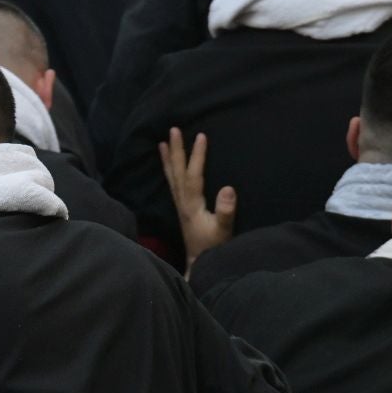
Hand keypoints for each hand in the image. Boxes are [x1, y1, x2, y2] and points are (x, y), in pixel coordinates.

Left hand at [160, 127, 236, 270]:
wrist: (200, 263)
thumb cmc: (214, 248)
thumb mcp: (224, 231)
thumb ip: (226, 211)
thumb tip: (229, 188)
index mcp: (192, 205)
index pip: (193, 175)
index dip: (197, 156)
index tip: (200, 136)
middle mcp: (183, 202)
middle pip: (177, 172)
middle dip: (176, 150)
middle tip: (173, 129)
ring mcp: (180, 205)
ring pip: (171, 177)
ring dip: (168, 158)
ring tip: (163, 142)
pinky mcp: (181, 209)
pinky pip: (172, 184)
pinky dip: (169, 171)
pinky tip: (168, 164)